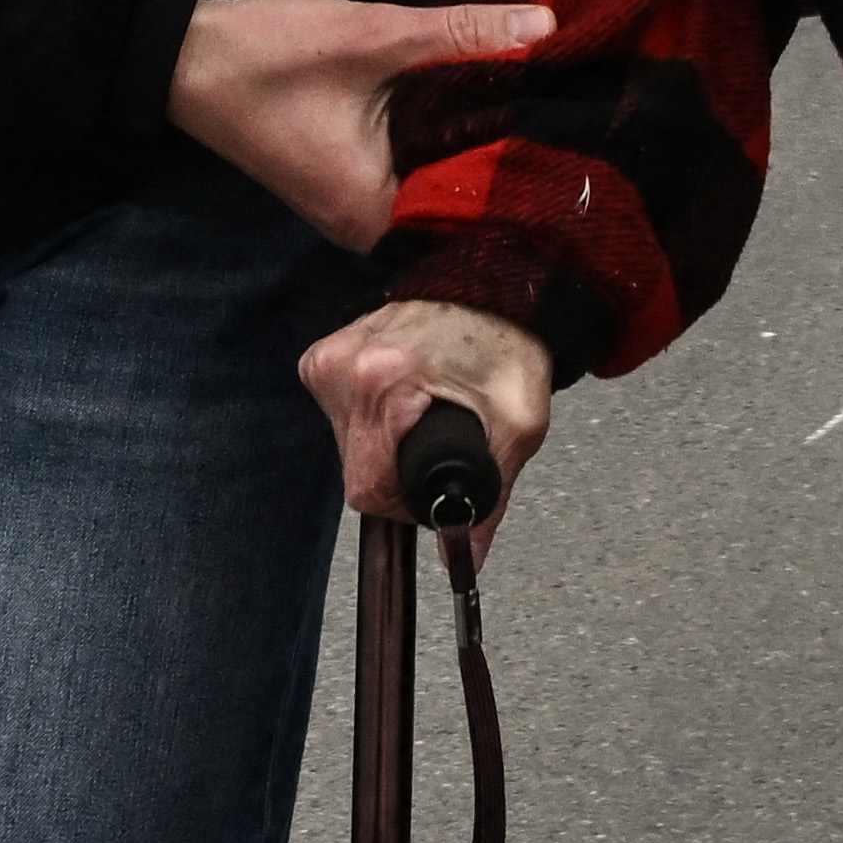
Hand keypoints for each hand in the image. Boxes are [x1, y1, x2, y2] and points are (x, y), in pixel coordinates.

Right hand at [167, 0, 560, 252]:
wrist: (182, 54)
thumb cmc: (268, 55)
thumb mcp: (372, 37)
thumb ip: (460, 34)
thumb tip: (547, 26)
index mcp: (375, 214)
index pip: (476, 209)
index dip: (527, 171)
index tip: (582, 135)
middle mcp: (366, 228)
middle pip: (459, 198)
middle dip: (508, 154)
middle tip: (577, 112)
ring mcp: (352, 207)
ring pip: (435, 181)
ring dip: (474, 144)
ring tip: (547, 105)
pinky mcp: (345, 180)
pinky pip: (411, 169)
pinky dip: (440, 139)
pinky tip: (482, 103)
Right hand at [299, 295, 554, 525]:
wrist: (492, 283)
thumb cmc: (507, 342)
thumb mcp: (519, 424)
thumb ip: (494, 498)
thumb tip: (468, 558)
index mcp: (384, 381)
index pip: (368, 487)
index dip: (405, 505)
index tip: (435, 487)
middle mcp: (345, 367)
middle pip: (357, 471)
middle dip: (398, 474)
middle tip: (439, 440)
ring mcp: (328, 359)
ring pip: (345, 448)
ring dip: (382, 447)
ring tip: (423, 411)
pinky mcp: (322, 358)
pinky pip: (338, 417)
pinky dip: (369, 421)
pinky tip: (402, 398)